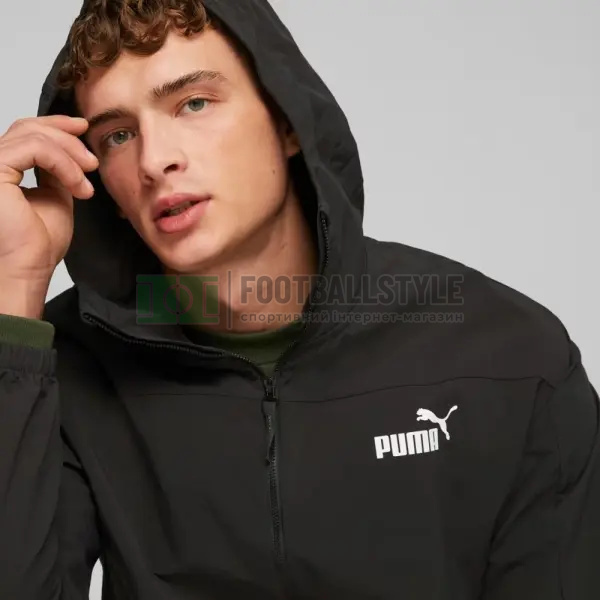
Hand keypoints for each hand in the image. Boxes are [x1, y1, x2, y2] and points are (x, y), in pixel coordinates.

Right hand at [0, 115, 98, 317]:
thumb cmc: (38, 244)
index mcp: (3, 169)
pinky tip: (79, 186)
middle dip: (67, 136)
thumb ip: (57, 172)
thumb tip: (70, 153)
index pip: (25, 132)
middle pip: (28, 127)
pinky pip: (36, 149)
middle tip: (93, 160)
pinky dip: (64, 164)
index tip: (83, 128)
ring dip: (71, 156)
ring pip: (34, 135)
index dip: (56, 125)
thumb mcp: (55, 197)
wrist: (30, 268)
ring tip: (88, 183)